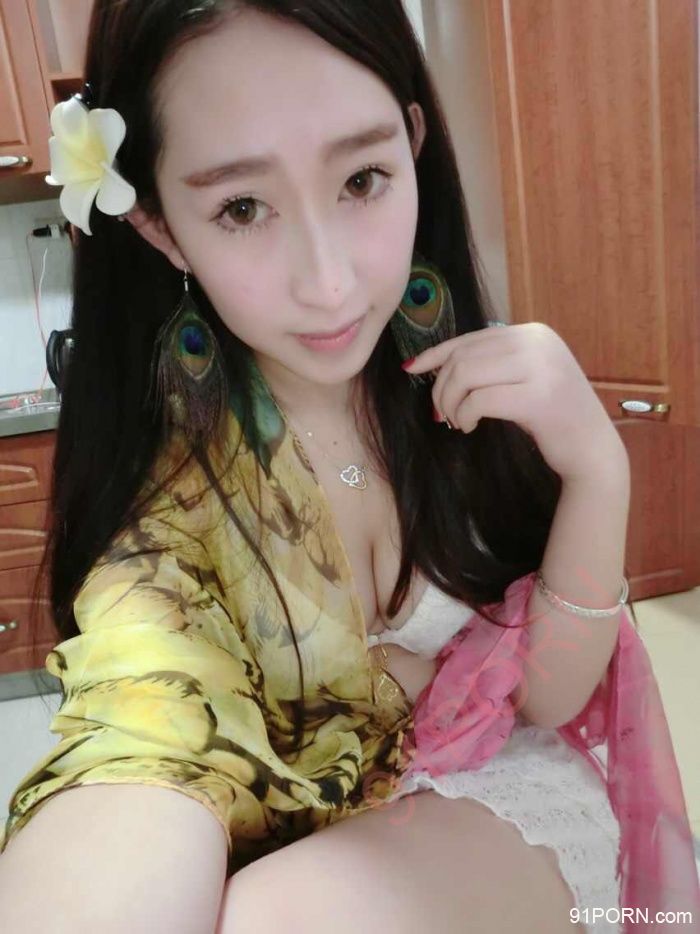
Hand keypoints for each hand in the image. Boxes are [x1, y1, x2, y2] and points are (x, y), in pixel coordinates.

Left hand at [402, 322, 628, 484]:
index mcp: (534, 333)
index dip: (436, 354)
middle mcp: (539, 343)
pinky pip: (479, 400)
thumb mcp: (526, 378)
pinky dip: (464, 415)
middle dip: (442, 387)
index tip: (412, 369)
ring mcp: (541, 367)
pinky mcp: (538, 397)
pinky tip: (468, 427)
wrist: (593, 451)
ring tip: (455, 421)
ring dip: (450, 402)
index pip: (471, 338)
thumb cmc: (553, 418)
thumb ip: (494, 363)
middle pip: (464, 356)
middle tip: (440, 414)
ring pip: (466, 374)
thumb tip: (439, 362)